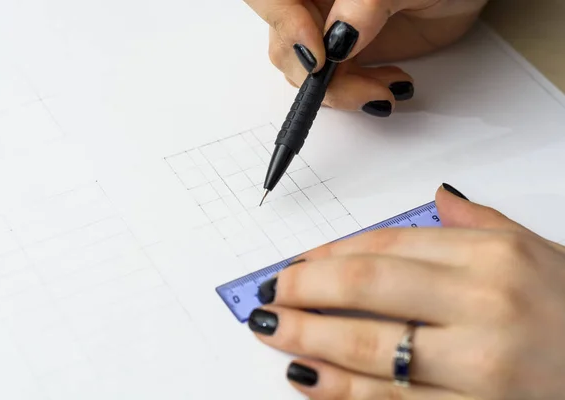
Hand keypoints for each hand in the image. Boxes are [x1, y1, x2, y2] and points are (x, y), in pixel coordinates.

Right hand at [244, 0, 487, 115]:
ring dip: (341, 92)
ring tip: (385, 89)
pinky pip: (331, 85)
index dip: (287, 30)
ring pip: (305, 73)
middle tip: (363, 90)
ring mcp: (326, 30)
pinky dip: (356, 95)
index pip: (271, 1)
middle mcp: (314, 3)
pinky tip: (388, 86)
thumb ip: (367, 2)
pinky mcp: (345, 55)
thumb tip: (337, 38)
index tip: (320, 59)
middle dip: (319, 78)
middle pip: (285, 46)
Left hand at [248, 184, 564, 398]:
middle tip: (269, 294)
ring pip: (368, 347)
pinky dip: (340, 392)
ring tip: (272, 331)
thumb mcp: (537, 253)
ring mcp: (480, 365)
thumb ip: (481, 224)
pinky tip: (308, 378)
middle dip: (304, 289)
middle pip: (365, 287)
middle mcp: (484, 303)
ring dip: (307, 338)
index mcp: (493, 255)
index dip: (327, 255)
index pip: (385, 245)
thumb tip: (439, 198)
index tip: (296, 264)